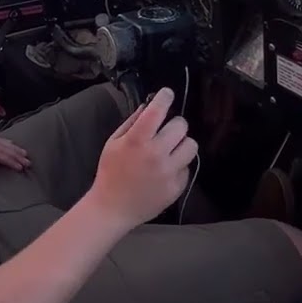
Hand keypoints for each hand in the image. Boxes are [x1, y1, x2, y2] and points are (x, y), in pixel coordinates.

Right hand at [85, 88, 197, 229]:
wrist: (113, 208)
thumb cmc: (110, 173)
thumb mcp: (113, 143)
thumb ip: (132, 122)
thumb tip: (149, 106)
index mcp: (137, 141)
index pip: (158, 110)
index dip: (165, 97)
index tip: (167, 94)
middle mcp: (156, 155)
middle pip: (181, 126)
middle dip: (174, 124)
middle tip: (166, 130)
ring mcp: (169, 172)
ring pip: (191, 145)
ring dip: (181, 144)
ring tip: (170, 149)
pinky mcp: (177, 187)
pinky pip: (187, 167)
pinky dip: (178, 165)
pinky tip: (165, 170)